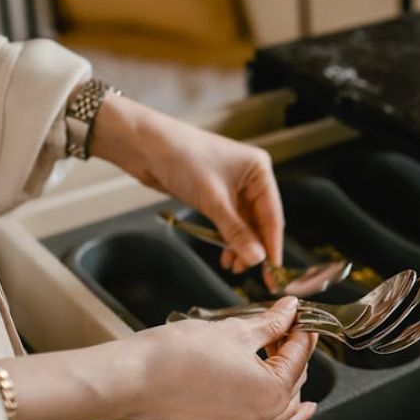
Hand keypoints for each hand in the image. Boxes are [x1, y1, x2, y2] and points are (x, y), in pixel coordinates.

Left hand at [89, 94, 283, 274]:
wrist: (145, 145)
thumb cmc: (182, 158)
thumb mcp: (213, 200)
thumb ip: (236, 232)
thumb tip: (256, 258)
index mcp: (259, 170)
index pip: (273, 215)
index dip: (273, 245)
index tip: (274, 270)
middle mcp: (250, 178)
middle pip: (260, 221)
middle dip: (255, 248)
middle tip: (254, 274)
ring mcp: (233, 186)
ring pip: (244, 224)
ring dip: (241, 246)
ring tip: (234, 266)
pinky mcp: (216, 193)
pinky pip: (229, 221)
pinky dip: (228, 238)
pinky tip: (225, 254)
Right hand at [125, 297, 317, 419]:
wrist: (133, 381)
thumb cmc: (178, 356)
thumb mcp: (235, 331)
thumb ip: (270, 323)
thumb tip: (290, 309)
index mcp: (272, 392)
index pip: (300, 356)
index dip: (301, 329)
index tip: (299, 314)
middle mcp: (263, 419)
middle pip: (294, 381)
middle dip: (292, 352)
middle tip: (283, 326)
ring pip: (282, 409)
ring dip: (287, 382)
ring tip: (280, 356)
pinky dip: (277, 418)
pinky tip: (284, 409)